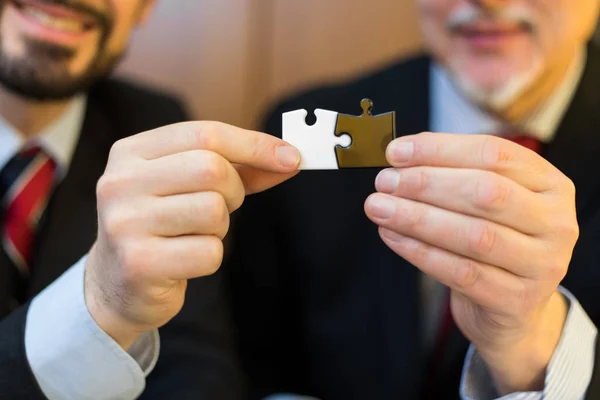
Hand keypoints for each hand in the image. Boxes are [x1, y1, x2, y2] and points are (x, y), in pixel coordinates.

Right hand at [84, 121, 299, 348]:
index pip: (205, 133)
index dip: (254, 144)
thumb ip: (238, 168)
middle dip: (233, 191)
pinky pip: (210, 252)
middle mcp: (119, 182)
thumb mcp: (188, 187)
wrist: (117, 285)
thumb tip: (290, 158)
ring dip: (220, 227)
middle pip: (212, 169)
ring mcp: (125, 223)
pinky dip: (211, 257)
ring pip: (214, 210)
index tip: (291, 157)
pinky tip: (185, 261)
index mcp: (130, 152)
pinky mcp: (138, 263)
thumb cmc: (163, 227)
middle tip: (220, 209)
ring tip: (194, 235)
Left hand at [364, 132, 577, 393]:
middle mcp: (555, 223)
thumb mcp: (489, 203)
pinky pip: (462, 273)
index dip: (440, 150)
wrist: (512, 310)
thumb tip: (403, 153)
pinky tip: (392, 236)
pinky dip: (420, 252)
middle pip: (486, 192)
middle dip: (426, 183)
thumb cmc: (494, 243)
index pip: (494, 154)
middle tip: (384, 182)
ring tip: (379, 207)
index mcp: (550, 185)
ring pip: (473, 235)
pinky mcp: (516, 301)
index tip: (396, 152)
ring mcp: (541, 265)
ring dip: (417, 218)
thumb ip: (455, 173)